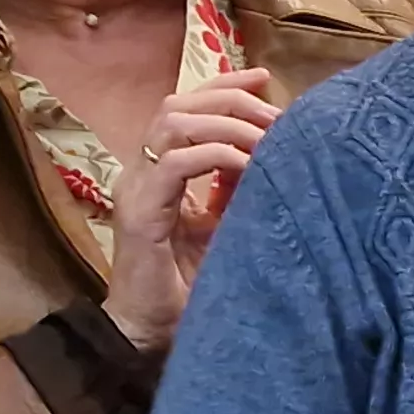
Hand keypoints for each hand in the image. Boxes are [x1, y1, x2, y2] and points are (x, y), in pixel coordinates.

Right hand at [101, 69, 279, 351]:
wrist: (149, 336)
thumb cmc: (189, 286)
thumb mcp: (223, 225)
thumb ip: (236, 187)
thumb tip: (274, 150)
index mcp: (159, 172)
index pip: (186, 106)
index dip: (223, 84)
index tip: (265, 77)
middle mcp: (142, 172)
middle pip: (179, 103)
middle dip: (232, 98)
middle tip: (276, 115)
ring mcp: (137, 189)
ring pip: (175, 122)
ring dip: (228, 122)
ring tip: (267, 139)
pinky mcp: (141, 214)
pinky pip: (176, 164)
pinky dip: (217, 156)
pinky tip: (249, 167)